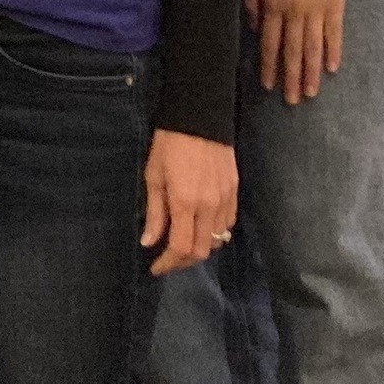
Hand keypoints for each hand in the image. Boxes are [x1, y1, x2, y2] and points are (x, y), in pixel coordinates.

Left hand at [143, 128, 238, 274]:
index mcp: (186, 202)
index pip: (181, 248)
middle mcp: (209, 206)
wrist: (200, 116)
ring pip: (217, 240)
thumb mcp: (154, 176)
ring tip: (182, 245)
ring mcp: (225, 199)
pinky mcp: (235, 192)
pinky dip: (214, 233)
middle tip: (167, 260)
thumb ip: (154, 212)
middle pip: (201, 250)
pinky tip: (201, 228)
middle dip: (183, 261)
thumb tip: (149, 242)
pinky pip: (228, 224)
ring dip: (199, 248)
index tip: (155, 268)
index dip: (168, 264)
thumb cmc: (169, 144)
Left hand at [244, 0, 345, 103]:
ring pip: (313, 47)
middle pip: (293, 52)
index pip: (271, 45)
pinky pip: (334, 33)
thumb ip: (252, 3)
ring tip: (311, 93)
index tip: (268, 86)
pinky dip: (333, 51)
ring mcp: (317, 9)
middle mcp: (296, 13)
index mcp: (274, 6)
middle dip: (291, 79)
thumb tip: (255, 30)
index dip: (269, 67)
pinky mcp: (335, 3)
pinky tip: (332, 68)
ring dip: (312, 72)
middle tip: (292, 101)